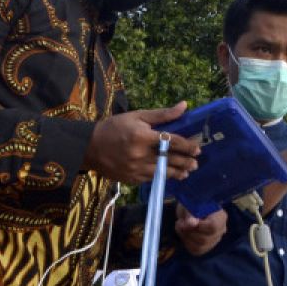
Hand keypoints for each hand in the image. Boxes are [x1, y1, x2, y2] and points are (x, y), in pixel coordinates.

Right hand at [82, 102, 200, 182]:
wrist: (89, 147)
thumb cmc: (115, 127)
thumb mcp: (138, 116)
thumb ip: (162, 114)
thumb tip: (184, 106)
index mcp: (142, 136)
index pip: (171, 142)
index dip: (187, 146)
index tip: (197, 148)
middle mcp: (140, 154)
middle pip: (170, 160)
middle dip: (186, 162)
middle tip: (197, 162)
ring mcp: (135, 169)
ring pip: (162, 173)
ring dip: (177, 173)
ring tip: (187, 172)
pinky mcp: (131, 179)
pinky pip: (151, 179)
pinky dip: (162, 177)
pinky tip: (171, 176)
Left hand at [174, 203, 227, 255]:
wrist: (191, 209)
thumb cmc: (192, 203)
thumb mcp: (190, 205)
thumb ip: (191, 214)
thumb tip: (191, 223)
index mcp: (221, 216)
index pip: (213, 227)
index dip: (198, 227)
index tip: (187, 221)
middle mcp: (221, 230)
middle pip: (205, 239)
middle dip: (188, 232)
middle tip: (179, 223)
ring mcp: (214, 240)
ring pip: (199, 246)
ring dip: (185, 237)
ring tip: (180, 226)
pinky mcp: (206, 247)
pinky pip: (196, 250)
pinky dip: (187, 243)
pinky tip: (184, 234)